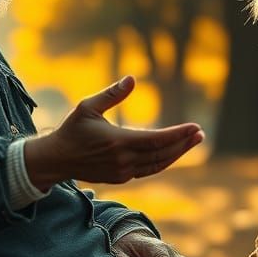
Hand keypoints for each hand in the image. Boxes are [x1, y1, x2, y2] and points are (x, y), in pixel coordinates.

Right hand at [24, 75, 203, 189]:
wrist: (57, 159)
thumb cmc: (72, 130)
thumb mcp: (88, 107)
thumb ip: (111, 94)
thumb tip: (132, 79)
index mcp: (117, 142)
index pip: (156, 140)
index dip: (178, 135)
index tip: (195, 127)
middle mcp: (123, 160)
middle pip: (162, 154)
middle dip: (183, 144)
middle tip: (200, 134)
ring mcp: (123, 172)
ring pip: (157, 165)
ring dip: (177, 154)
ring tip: (192, 142)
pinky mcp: (121, 178)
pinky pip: (148, 170)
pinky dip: (163, 162)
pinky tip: (172, 152)